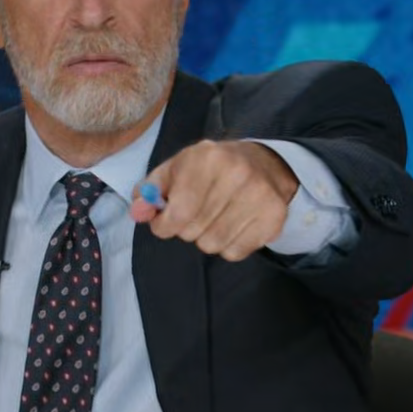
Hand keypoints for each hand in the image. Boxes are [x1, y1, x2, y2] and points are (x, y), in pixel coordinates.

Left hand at [130, 140, 299, 260]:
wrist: (263, 163)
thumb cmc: (210, 168)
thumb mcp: (175, 168)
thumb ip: (150, 191)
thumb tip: (138, 212)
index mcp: (207, 158)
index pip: (178, 213)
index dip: (164, 225)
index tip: (165, 221)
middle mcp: (237, 175)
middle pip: (193, 232)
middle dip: (186, 229)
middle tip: (196, 213)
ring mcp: (259, 196)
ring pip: (213, 245)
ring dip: (207, 237)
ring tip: (216, 217)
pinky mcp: (274, 217)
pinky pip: (235, 252)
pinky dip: (229, 245)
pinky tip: (234, 224)